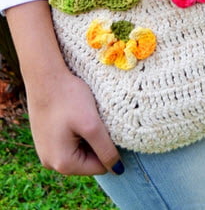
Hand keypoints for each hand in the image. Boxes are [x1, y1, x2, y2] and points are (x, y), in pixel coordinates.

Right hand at [6, 0, 123, 176]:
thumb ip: (106, 150)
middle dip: (95, 141)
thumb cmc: (68, 98)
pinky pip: (68, 141)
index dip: (108, 147)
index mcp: (62, 164)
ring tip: (83, 115)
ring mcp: (45, 150)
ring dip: (86, 134)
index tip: (104, 126)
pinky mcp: (44, 138)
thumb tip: (118, 171)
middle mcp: (50, 162)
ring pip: (79, 149)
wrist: (45, 75)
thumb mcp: (92, 125)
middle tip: (93, 118)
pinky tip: (74, 113)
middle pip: (88, 160)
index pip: (99, 167)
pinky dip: (76, 129)